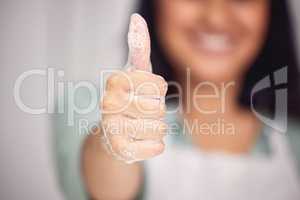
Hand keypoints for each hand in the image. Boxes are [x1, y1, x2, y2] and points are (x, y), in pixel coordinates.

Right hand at [100, 14, 167, 163]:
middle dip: (157, 111)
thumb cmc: (131, 99)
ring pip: (160, 128)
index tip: (146, 92)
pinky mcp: (118, 149)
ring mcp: (111, 126)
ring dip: (157, 129)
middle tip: (142, 112)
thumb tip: (136, 18)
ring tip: (140, 127)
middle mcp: (108, 102)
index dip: (158, 91)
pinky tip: (144, 142)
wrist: (113, 133)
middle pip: (160, 108)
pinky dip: (156, 146)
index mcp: (116, 80)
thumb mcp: (137, 72)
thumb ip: (139, 46)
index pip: (159, 86)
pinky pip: (155, 148)